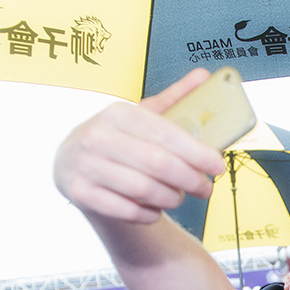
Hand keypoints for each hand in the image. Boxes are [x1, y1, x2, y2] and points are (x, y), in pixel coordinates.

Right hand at [53, 68, 226, 223]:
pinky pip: (128, 210)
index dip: (197, 152)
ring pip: (144, 190)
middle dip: (190, 179)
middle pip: (158, 164)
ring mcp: (85, 165)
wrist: (72, 164)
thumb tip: (204, 76)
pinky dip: (149, 213)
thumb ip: (173, 99)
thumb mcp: (141, 117)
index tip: (217, 165)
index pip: (166, 134)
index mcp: (118, 113)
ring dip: (171, 198)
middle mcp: (98, 136)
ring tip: (179, 196)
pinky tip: (156, 207)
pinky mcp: (80, 193)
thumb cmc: (118, 140)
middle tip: (206, 188)